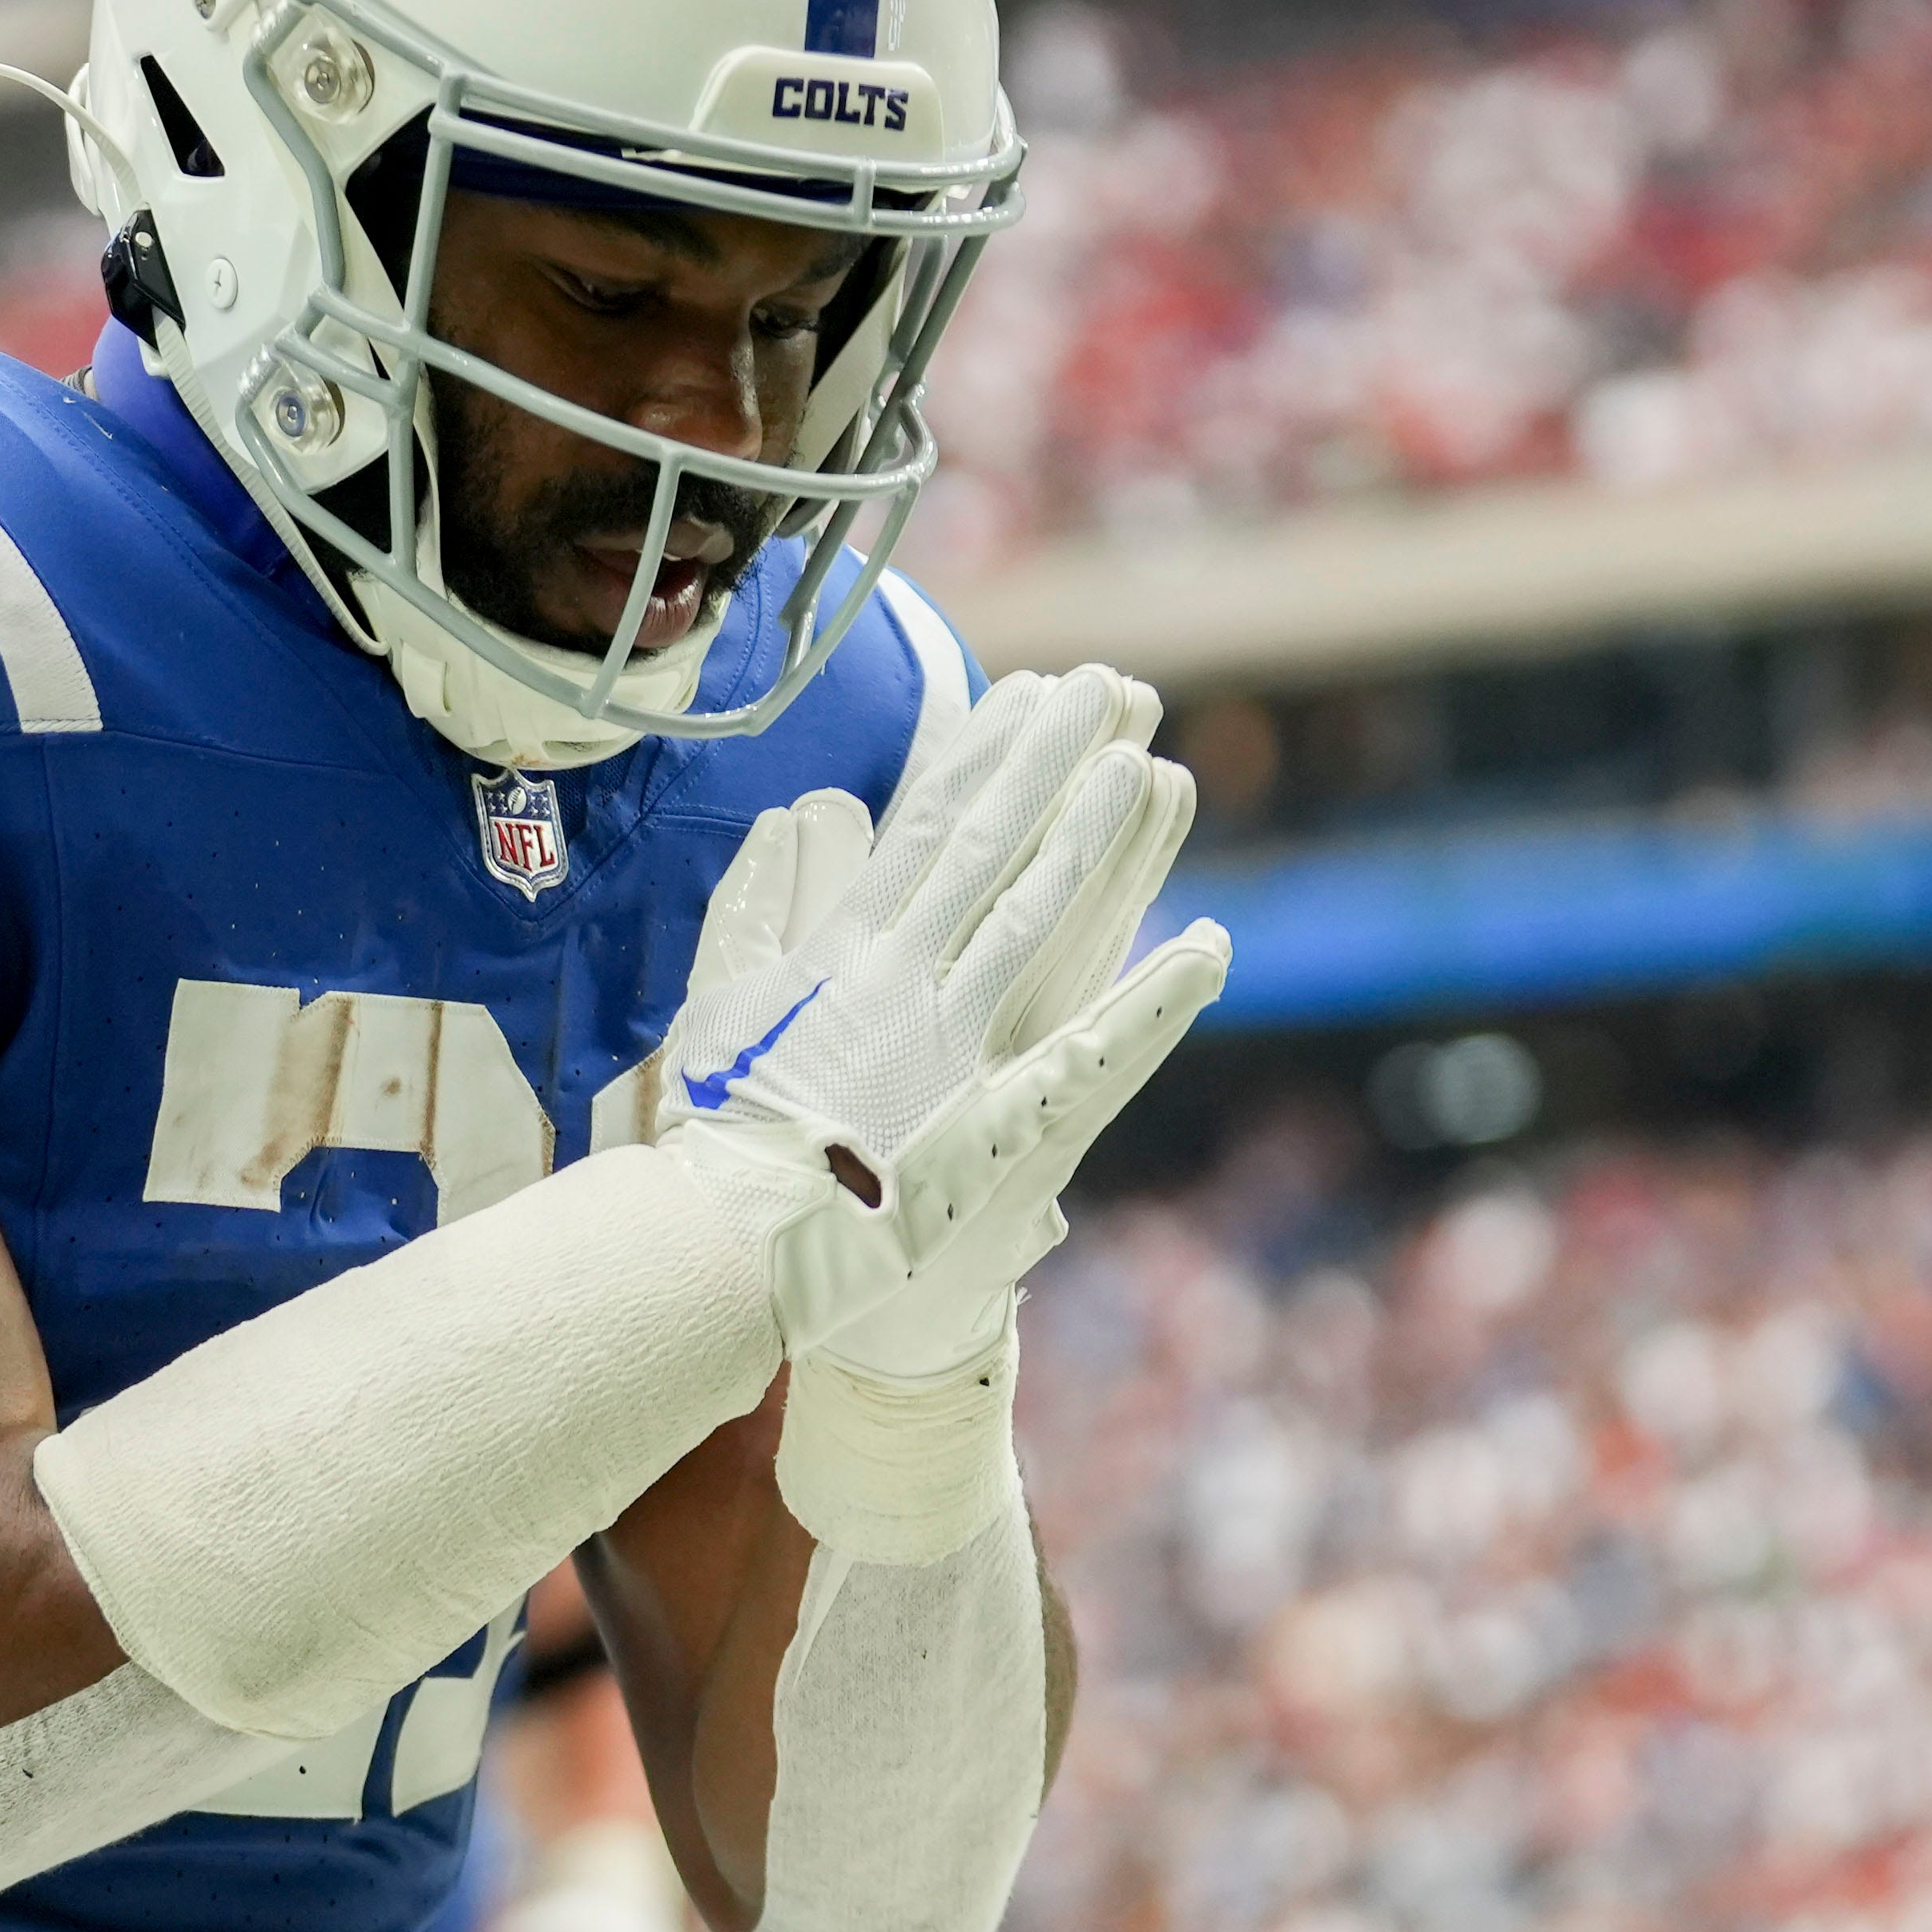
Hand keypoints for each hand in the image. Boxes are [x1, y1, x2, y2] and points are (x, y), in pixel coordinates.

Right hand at [667, 667, 1214, 1372]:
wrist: (734, 1247)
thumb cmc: (722, 1136)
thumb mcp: (719, 1007)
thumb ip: (758, 906)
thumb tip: (804, 812)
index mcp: (842, 955)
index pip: (925, 831)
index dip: (982, 755)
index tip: (1025, 692)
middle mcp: (904, 983)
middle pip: (991, 850)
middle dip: (1050, 761)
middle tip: (1107, 685)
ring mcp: (956, 1048)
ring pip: (1040, 920)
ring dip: (1097, 838)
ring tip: (1147, 762)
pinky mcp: (1000, 1119)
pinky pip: (1098, 1049)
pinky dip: (1156, 996)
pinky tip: (1211, 944)